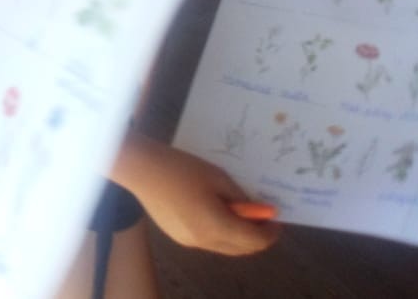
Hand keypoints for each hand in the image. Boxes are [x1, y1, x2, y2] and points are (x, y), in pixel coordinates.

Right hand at [126, 141, 281, 255]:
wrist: (141, 169)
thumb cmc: (182, 168)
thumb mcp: (218, 177)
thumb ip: (242, 198)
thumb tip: (263, 211)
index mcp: (216, 227)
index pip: (254, 241)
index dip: (270, 232)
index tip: (276, 218)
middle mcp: (203, 242)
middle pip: (241, 249)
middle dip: (256, 236)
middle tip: (263, 217)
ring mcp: (188, 242)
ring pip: (224, 247)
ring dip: (238, 235)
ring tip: (238, 210)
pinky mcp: (178, 237)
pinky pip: (208, 241)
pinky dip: (220, 231)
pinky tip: (215, 210)